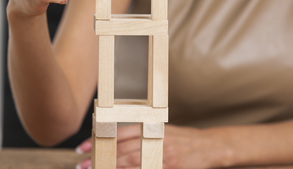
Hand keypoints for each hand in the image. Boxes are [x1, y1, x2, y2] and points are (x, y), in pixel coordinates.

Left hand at [75, 124, 233, 168]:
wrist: (209, 146)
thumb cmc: (183, 139)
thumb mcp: (160, 131)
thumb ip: (140, 135)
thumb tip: (116, 144)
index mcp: (149, 127)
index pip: (118, 132)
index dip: (99, 139)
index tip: (82, 147)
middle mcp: (153, 139)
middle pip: (121, 149)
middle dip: (100, 157)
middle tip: (82, 165)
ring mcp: (161, 154)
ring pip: (130, 162)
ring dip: (111, 167)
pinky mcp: (169, 166)